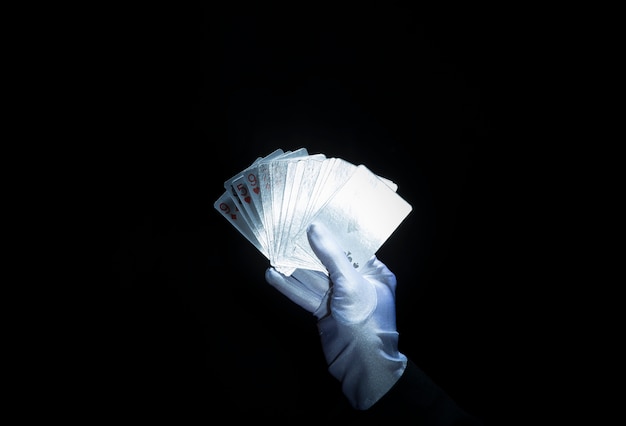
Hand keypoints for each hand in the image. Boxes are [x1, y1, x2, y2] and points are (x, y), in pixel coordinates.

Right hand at [265, 222, 406, 409]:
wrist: (362, 366)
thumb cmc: (366, 320)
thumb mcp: (350, 282)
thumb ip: (331, 254)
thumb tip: (314, 227)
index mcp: (375, 272)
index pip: (353, 246)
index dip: (334, 232)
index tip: (315, 216)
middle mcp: (357, 282)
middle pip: (329, 260)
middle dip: (308, 249)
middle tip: (289, 230)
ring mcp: (339, 298)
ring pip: (313, 277)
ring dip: (294, 267)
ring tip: (273, 250)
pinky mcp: (324, 311)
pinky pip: (305, 294)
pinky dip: (290, 286)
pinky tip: (273, 275)